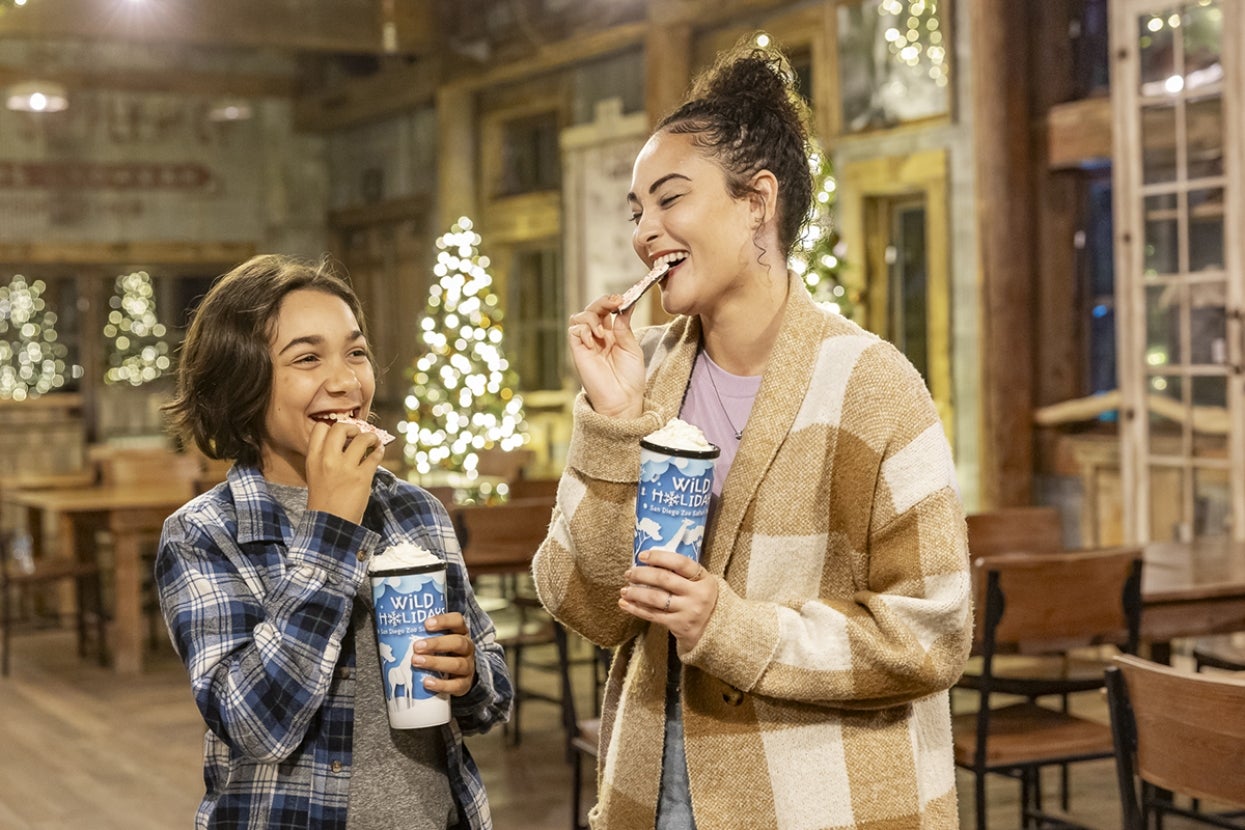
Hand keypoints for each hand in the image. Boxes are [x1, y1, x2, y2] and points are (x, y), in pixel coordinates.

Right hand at [305, 419, 382, 523]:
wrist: (330, 525)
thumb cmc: (324, 501)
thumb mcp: (316, 475)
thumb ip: (325, 458)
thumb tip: (346, 442)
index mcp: (313, 459)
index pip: (320, 428)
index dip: (333, 426)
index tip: (341, 433)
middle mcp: (327, 460)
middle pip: (340, 427)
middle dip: (352, 428)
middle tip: (357, 435)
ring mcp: (345, 468)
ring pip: (361, 438)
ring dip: (370, 437)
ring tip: (373, 442)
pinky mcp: (361, 477)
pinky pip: (374, 455)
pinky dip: (379, 451)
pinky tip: (378, 453)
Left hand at [414, 612, 476, 696]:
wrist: (457, 676)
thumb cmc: (442, 654)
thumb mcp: (438, 641)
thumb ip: (423, 636)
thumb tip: (393, 633)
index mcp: (460, 633)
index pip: (457, 621)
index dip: (444, 621)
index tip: (426, 624)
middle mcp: (467, 648)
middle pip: (458, 642)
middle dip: (437, 644)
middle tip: (417, 647)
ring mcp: (468, 667)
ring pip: (457, 664)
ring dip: (435, 663)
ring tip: (416, 662)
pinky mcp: (465, 684)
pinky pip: (456, 685)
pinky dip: (441, 685)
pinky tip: (427, 682)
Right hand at [568, 294, 646, 418]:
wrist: (623, 400)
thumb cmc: (630, 378)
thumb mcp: (632, 348)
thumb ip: (624, 327)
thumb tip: (625, 306)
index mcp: (612, 334)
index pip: (606, 310)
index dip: (612, 301)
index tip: (623, 299)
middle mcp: (597, 337)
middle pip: (591, 309)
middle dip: (602, 302)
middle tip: (614, 302)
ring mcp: (586, 344)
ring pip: (579, 317)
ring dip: (591, 317)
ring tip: (602, 332)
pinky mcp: (578, 352)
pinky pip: (574, 331)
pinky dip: (584, 331)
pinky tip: (594, 341)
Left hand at [619, 549, 717, 648]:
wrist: (715, 630)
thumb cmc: (701, 600)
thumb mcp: (700, 583)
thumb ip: (682, 573)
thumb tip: (650, 561)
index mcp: (704, 579)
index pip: (681, 563)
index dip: (659, 557)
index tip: (642, 556)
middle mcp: (698, 594)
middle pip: (664, 579)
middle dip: (642, 574)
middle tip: (629, 573)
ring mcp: (688, 611)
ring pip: (655, 598)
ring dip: (636, 593)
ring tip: (624, 589)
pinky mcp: (679, 625)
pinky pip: (653, 615)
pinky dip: (636, 609)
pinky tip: (625, 603)